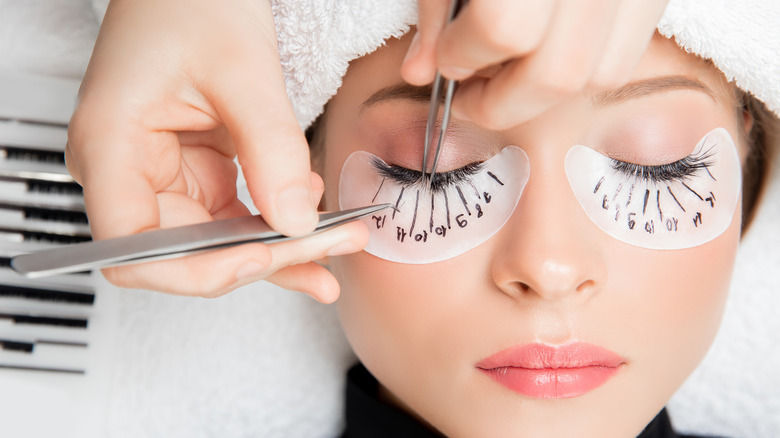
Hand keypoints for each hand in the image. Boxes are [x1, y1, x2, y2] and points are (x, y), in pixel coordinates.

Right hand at [66, 0, 361, 300]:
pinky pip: (234, 219)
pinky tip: (318, 219)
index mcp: (110, 146)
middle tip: (329, 254)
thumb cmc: (192, 2)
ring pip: (218, 244)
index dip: (196, 269)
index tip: (261, 255)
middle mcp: (127, 171)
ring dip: (280, 249)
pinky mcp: (195, 174)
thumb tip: (298, 224)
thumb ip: (271, 149)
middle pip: (185, 253)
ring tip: (340, 243)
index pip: (134, 250)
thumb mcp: (242, 70)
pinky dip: (277, 224)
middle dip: (262, 259)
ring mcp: (162, 176)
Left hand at [402, 0, 669, 128]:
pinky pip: (623, 57)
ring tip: (506, 70)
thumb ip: (437, 10)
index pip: (503, 31)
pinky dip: (580, 71)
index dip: (463, 56)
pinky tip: (546, 54)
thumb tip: (420, 74)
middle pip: (558, 72)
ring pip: (599, 74)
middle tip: (468, 90)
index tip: (445, 59)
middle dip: (501, 99)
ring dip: (541, 91)